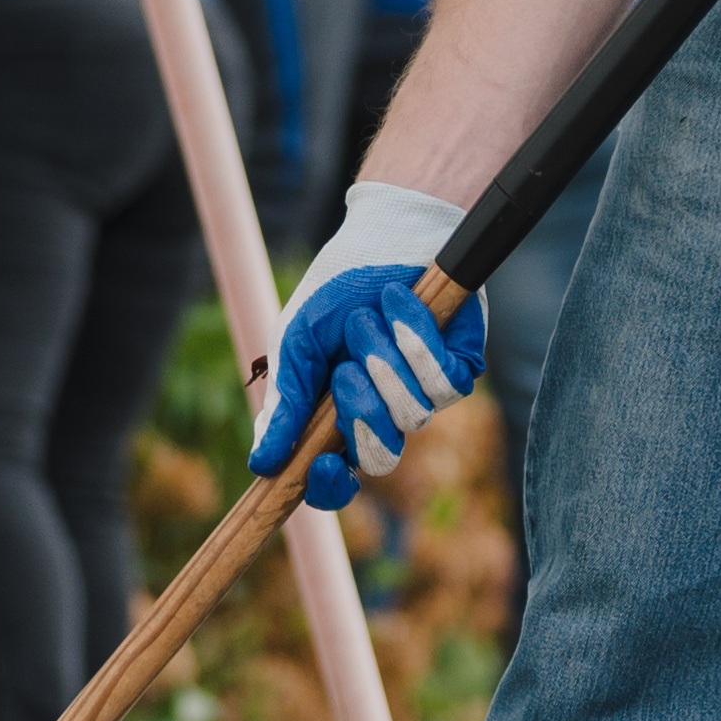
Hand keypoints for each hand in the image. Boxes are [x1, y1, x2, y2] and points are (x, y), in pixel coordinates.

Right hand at [251, 185, 483, 509]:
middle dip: (361, 413)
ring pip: (410, 416)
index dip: (329, 486)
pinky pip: (441, 383)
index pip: (336, 479)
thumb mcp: (296, 342)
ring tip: (368, 316)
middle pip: (379, 458)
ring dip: (382, 360)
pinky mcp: (459, 368)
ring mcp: (422, 393)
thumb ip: (286, 400)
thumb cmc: (336, 288)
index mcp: (336, 415)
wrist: (386, 233)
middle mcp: (382, 411)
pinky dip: (415, 340)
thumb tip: (261, 463)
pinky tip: (399, 303)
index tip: (319, 464)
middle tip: (346, 369)